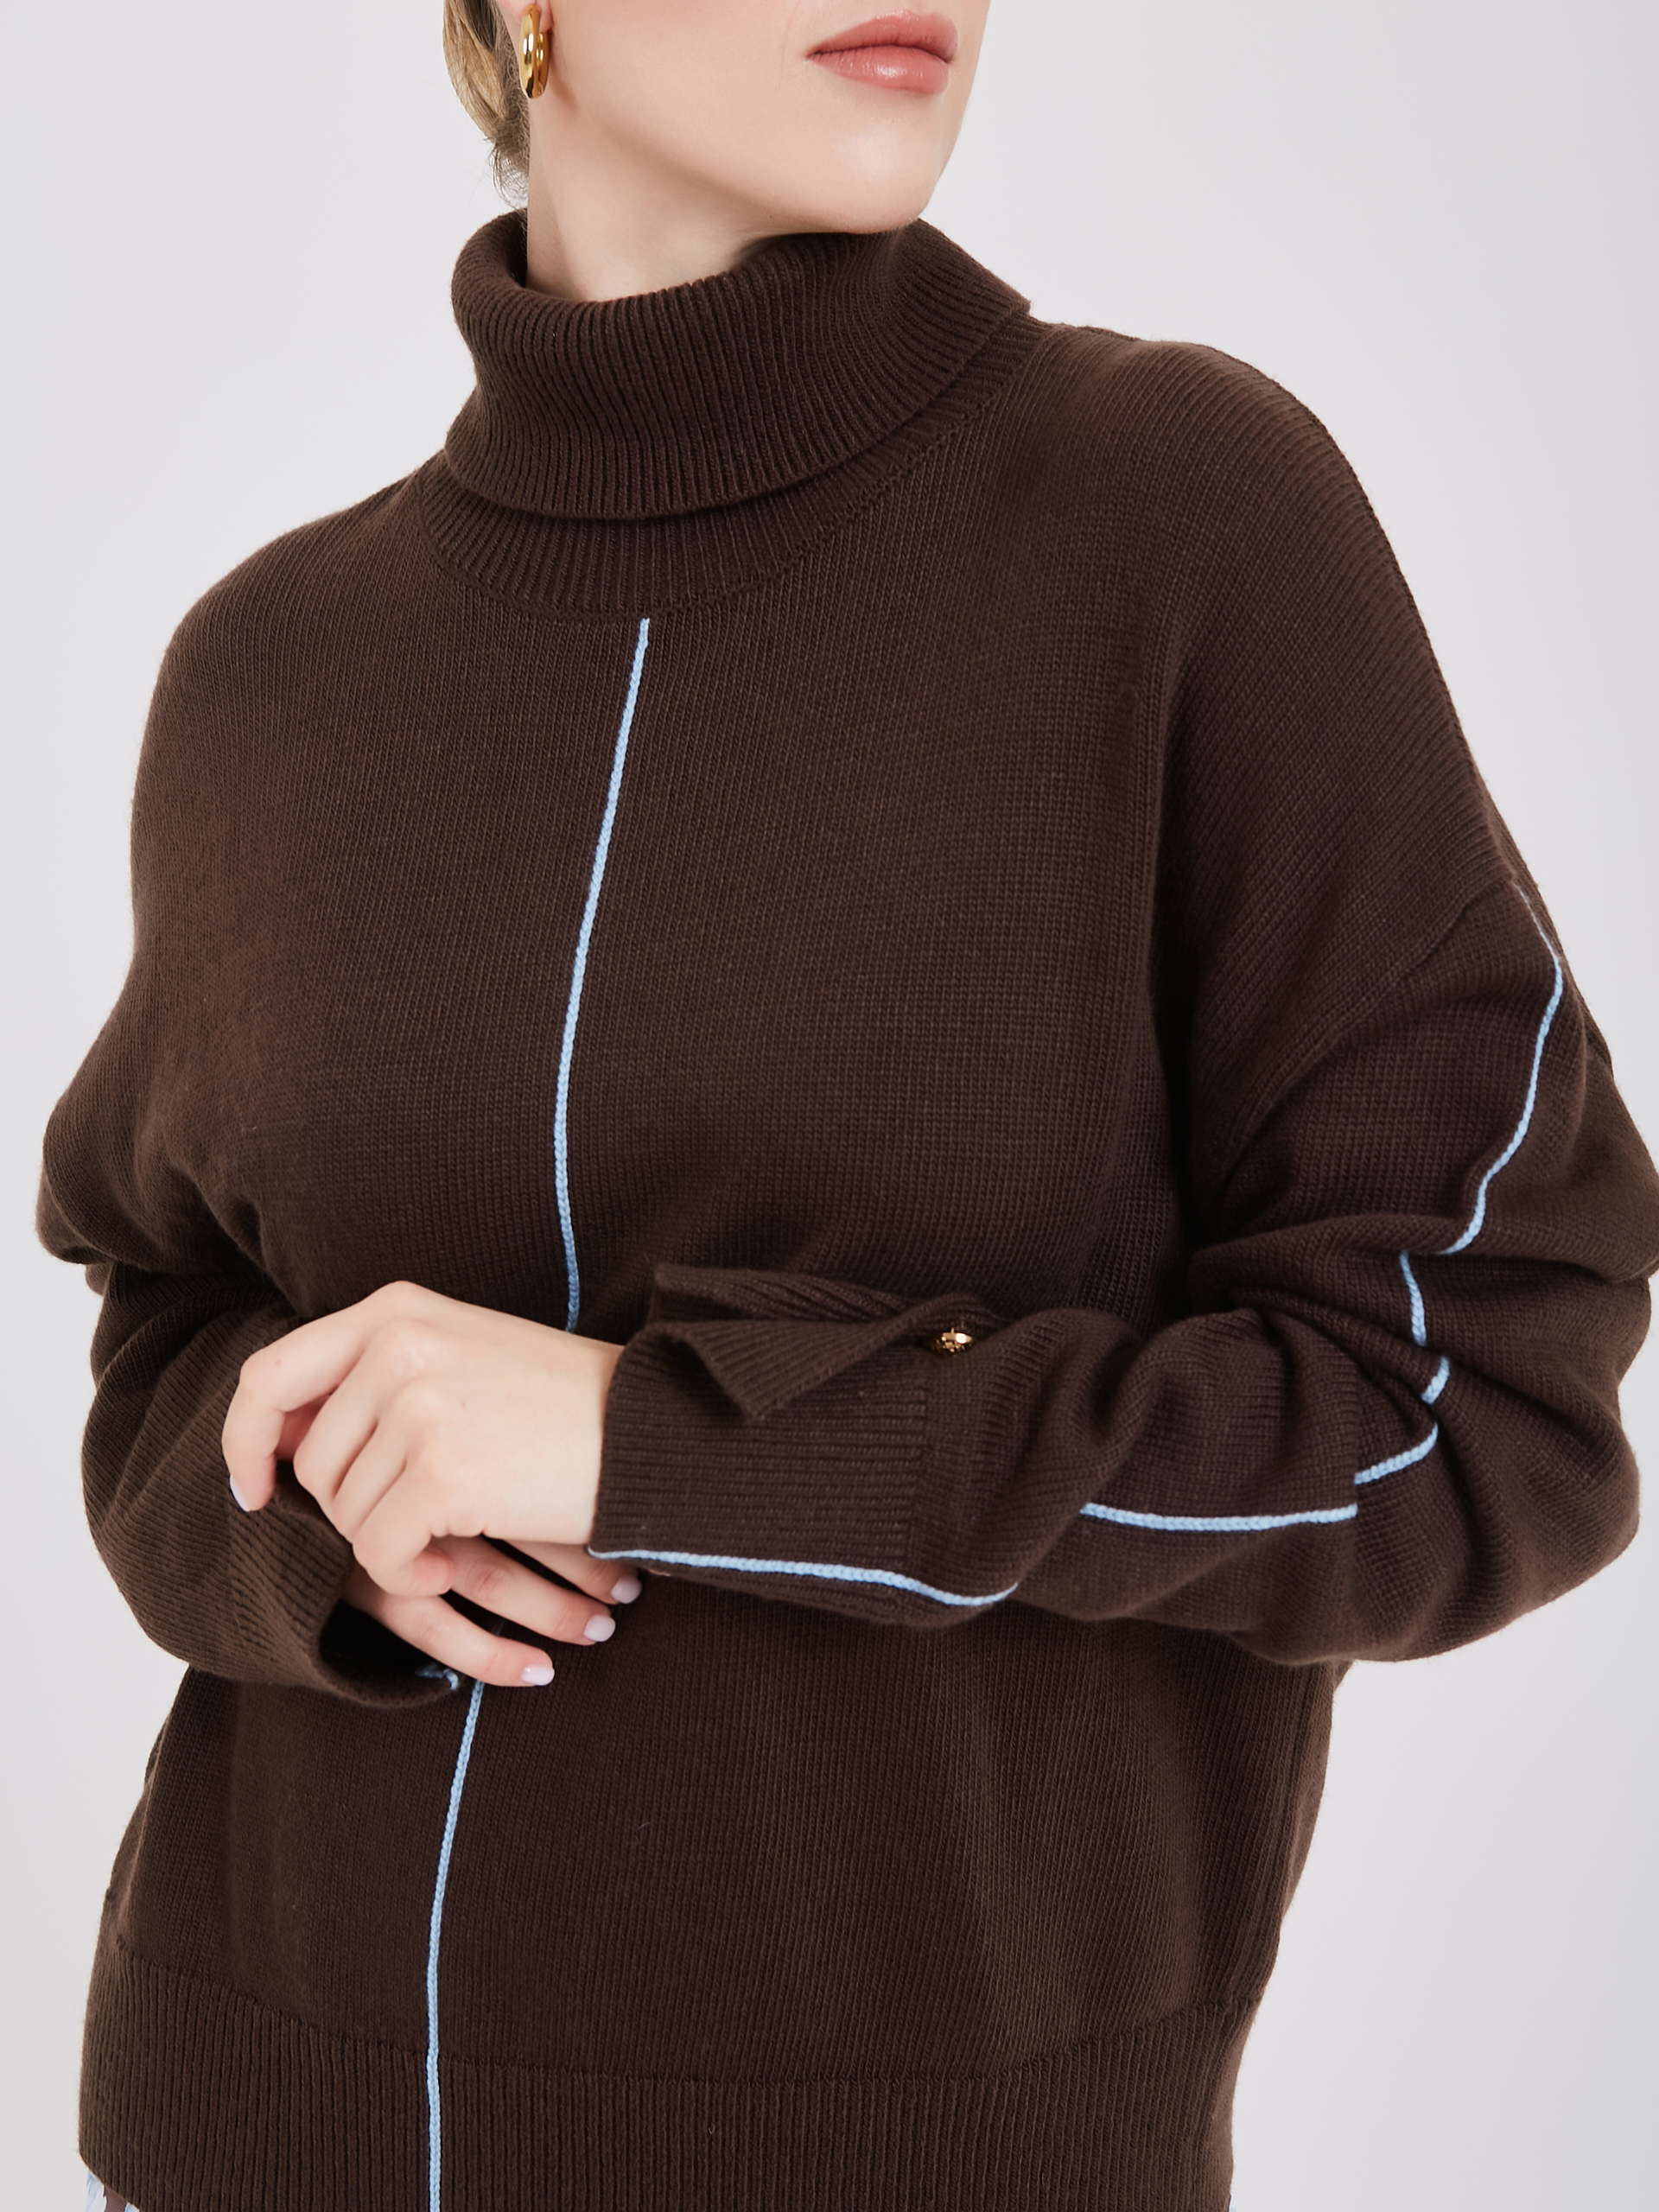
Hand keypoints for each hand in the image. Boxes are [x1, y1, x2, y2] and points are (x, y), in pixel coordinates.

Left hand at [222, 1281, 635, 1686]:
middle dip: (347, 1513)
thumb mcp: (459, 1355)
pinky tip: (453, 1565)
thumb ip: (371, 1377)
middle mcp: (398, 1346)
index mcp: (395, 1311)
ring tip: (451, 1539)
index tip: (256, 1491)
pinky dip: (410, 1576)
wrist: (652, 1432)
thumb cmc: (561, 1406)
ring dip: (389, 1547)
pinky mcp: (445, 1472)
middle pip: (309, 1462)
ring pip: (344, 1514)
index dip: (244, 1441)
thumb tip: (268, 1443)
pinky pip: (381, 1554)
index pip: (269, 1376)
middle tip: (412, 1526)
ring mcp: (419, 1406)